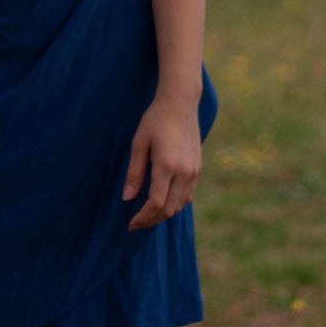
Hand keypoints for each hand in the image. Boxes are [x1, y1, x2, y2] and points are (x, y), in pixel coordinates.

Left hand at [122, 94, 201, 230]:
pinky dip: (175, 204)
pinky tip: (163, 201)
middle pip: (168, 209)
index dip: (142, 218)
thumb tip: (127, 198)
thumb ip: (134, 172)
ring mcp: (193, 171)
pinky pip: (187, 195)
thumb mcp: (139, 143)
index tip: (130, 223)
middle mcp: (183, 172)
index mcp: (166, 166)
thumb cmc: (156, 120)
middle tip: (136, 223)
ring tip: (147, 215)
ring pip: (179, 205)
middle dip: (151, 220)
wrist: (181, 103)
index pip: (155, 203)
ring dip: (163, 214)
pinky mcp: (198, 168)